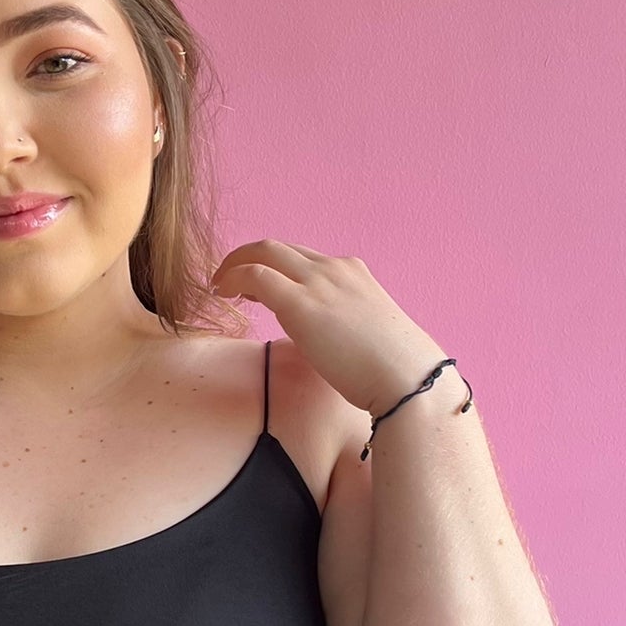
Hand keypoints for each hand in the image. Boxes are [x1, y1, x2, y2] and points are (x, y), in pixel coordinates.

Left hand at [210, 239, 447, 417]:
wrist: (407, 378)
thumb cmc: (392, 369)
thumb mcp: (366, 333)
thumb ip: (343, 325)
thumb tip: (325, 340)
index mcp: (351, 273)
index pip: (301, 258)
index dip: (273, 267)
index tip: (254, 288)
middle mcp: (334, 268)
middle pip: (278, 247)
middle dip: (246, 257)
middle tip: (226, 280)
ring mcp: (318, 282)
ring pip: (263, 252)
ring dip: (234, 265)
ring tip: (218, 287)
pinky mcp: (301, 304)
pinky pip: (254, 276)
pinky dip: (232, 279)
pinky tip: (221, 294)